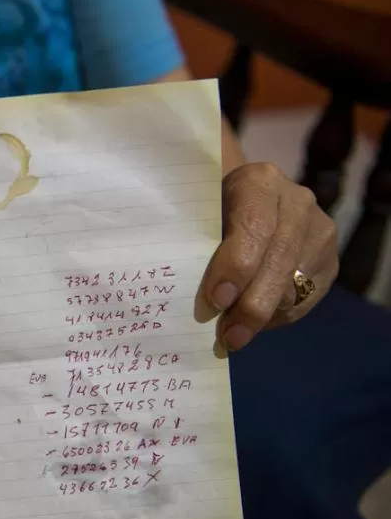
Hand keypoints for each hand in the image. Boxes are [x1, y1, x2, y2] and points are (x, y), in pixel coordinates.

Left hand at [196, 163, 337, 353]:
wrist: (246, 197)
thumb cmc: (210, 207)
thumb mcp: (200, 211)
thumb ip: (195, 240)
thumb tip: (189, 295)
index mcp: (260, 182)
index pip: (254, 226)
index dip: (236, 265)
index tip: (216, 299)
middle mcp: (297, 202)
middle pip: (280, 261)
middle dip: (251, 304)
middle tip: (228, 336)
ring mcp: (319, 230)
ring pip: (295, 284)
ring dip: (263, 316)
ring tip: (234, 335)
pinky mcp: (329, 259)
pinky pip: (307, 298)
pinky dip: (278, 316)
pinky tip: (255, 324)